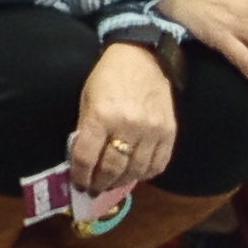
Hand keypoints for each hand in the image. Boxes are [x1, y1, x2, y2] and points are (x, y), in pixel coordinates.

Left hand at [72, 42, 180, 200]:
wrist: (143, 58)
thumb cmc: (108, 77)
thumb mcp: (86, 99)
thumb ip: (85, 130)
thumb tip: (83, 161)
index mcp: (101, 116)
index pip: (87, 157)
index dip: (80, 175)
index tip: (78, 184)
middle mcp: (128, 126)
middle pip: (113, 168)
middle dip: (100, 183)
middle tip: (93, 189)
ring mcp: (152, 131)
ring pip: (136, 171)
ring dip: (121, 182)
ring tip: (111, 184)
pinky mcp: (169, 133)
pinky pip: (158, 165)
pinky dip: (145, 175)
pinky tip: (134, 174)